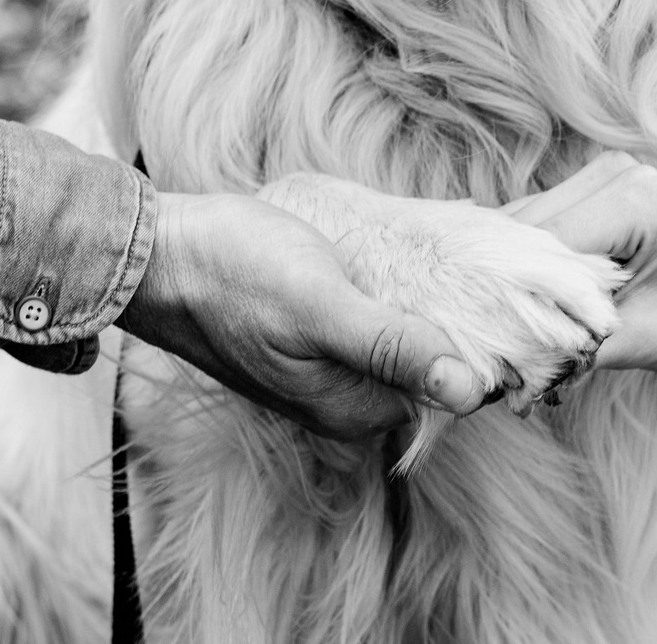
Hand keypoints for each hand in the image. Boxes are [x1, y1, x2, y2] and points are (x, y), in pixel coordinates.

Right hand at [116, 190, 490, 438]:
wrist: (155, 254)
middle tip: (475, 250)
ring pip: (400, 340)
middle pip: (426, 364)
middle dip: (453, 315)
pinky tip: (387, 255)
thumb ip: (393, 348)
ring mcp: (323, 371)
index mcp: (351, 410)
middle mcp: (341, 402)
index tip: (501, 285)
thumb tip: (469, 390)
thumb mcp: (321, 305)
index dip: (479, 338)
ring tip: (435, 246)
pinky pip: (371, 322)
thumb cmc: (233, 273)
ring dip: (421, 299)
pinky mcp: (309, 339)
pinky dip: (388, 291)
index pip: (450, 387)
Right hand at [510, 148, 656, 372]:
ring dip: (517, 280)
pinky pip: (541, 228)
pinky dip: (534, 269)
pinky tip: (541, 307)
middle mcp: (611, 172)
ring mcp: (602, 174)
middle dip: (508, 290)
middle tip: (503, 351)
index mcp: (632, 199)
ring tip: (524, 333)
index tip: (497, 351)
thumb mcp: (645, 341)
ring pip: (523, 229)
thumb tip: (504, 369)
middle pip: (521, 233)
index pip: (538, 247)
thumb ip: (574, 347)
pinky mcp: (594, 188)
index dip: (510, 299)